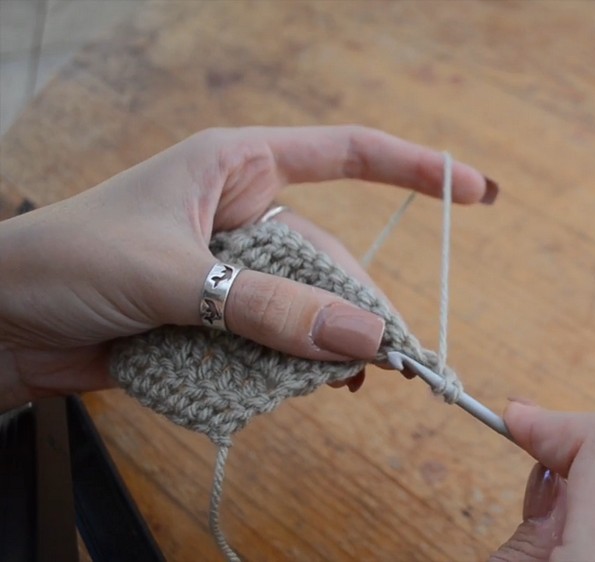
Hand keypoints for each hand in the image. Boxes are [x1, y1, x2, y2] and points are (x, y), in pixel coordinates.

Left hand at [0, 126, 495, 409]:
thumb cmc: (67, 258)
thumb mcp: (173, 275)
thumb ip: (267, 307)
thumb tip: (363, 337)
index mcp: (236, 165)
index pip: (345, 154)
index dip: (416, 169)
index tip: (476, 191)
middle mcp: (243, 213)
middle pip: (331, 257)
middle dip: (362, 305)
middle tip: (397, 355)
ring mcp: (234, 270)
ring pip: (309, 307)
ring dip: (327, 345)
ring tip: (348, 380)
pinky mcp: (220, 318)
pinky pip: (278, 340)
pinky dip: (294, 367)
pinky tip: (312, 387)